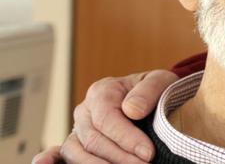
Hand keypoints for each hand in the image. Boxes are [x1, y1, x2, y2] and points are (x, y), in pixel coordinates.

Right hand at [37, 70, 176, 163]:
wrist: (153, 98)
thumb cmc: (156, 91)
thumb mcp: (160, 82)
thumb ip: (148, 91)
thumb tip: (131, 110)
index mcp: (102, 92)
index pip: (108, 120)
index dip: (127, 139)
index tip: (148, 153)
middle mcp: (84, 111)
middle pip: (93, 140)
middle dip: (119, 158)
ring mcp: (77, 129)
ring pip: (77, 152)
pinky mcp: (77, 145)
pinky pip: (60, 155)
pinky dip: (51, 161)